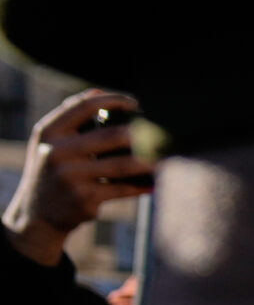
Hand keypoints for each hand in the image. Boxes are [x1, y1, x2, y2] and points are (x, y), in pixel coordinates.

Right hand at [5, 89, 154, 266]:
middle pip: (112, 136)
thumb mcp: (50, 141)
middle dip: (142, 133)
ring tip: (165, 155)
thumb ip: (71, 117)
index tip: (135, 103)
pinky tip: (155, 182)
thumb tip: (101, 92)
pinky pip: (124, 189)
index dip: (114, 100)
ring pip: (123, 165)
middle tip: (161, 131)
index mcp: (49, 133)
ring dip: (150, 160)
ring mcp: (71, 178)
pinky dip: (143, 185)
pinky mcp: (85, 199)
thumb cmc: (52, 169)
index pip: (84, 106)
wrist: (37, 213)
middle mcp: (56, 153)